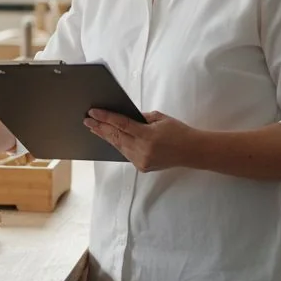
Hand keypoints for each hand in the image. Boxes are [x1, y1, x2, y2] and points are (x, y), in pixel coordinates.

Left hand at [83, 109, 197, 172]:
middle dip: (100, 128)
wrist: (192, 152)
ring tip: (94, 128)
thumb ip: (140, 117)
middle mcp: (143, 150)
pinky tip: (110, 138)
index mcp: (148, 135)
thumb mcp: (160, 118)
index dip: (105, 117)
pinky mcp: (142, 167)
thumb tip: (122, 116)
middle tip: (87, 120)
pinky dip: (118, 145)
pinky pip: (126, 154)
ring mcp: (142, 160)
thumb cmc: (178, 131)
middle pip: (116, 137)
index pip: (121, 124)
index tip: (93, 112)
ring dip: (106, 137)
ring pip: (119, 146)